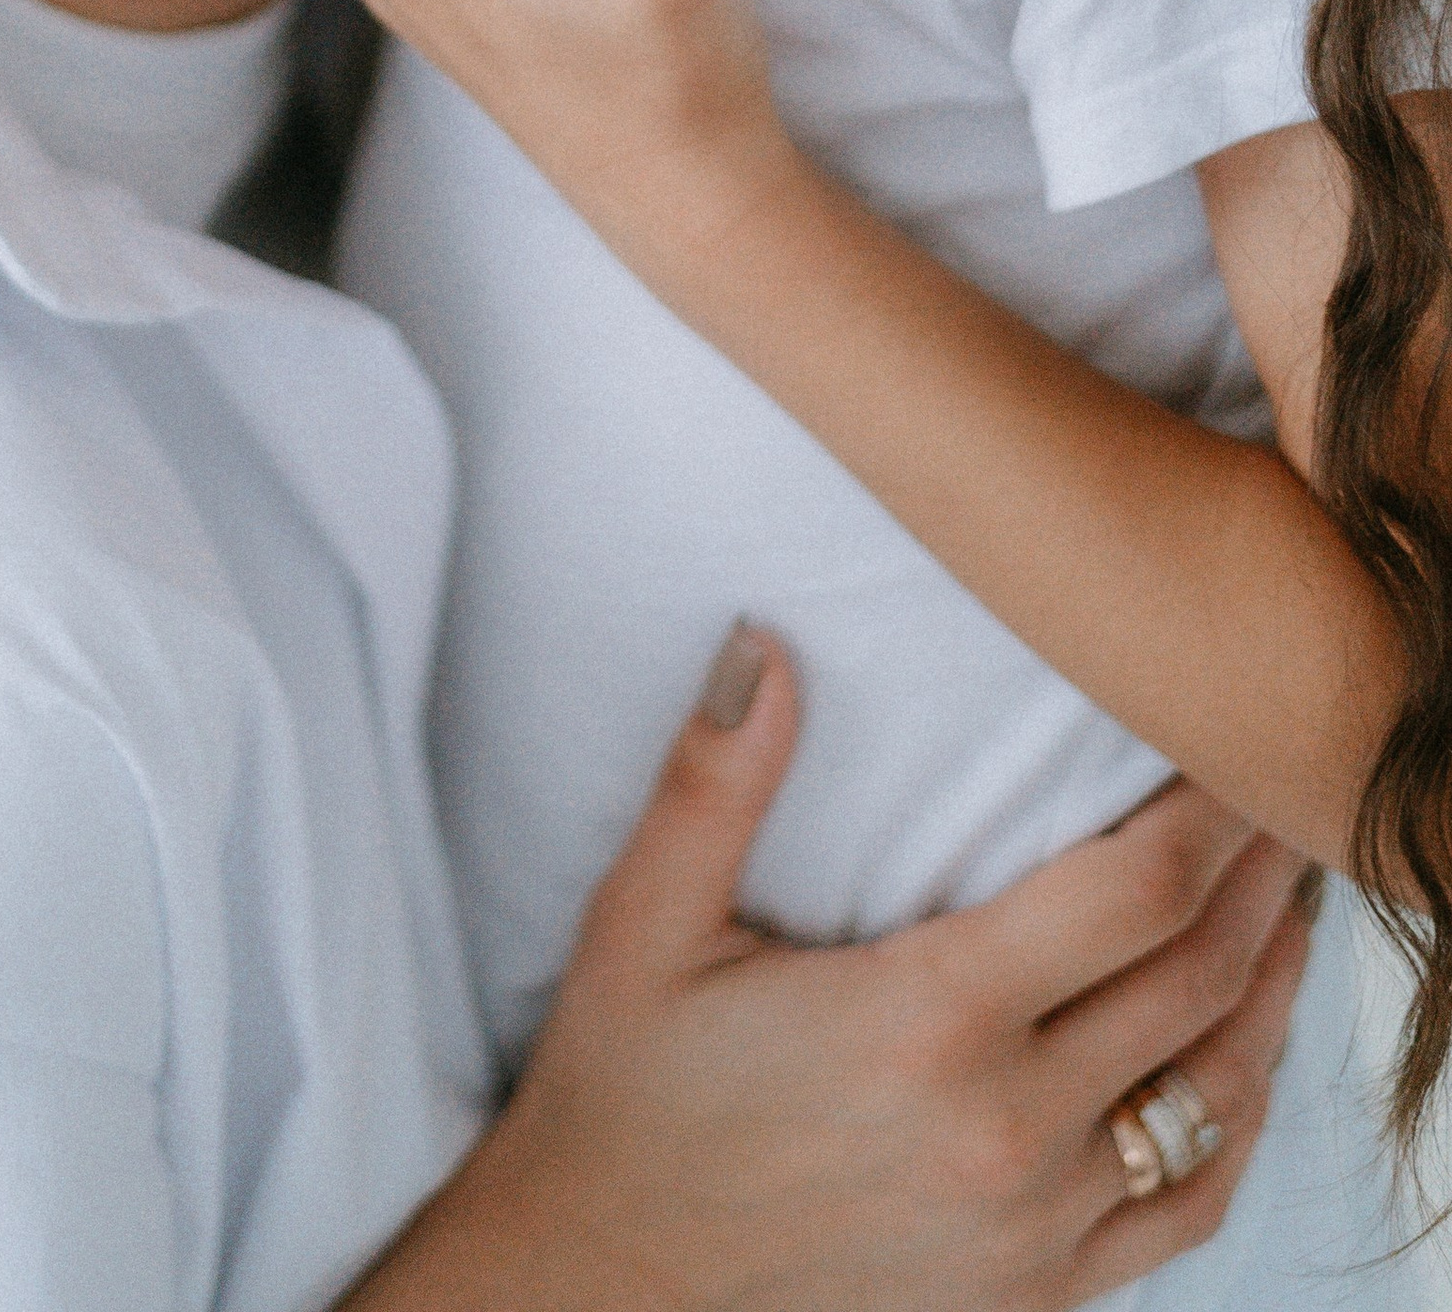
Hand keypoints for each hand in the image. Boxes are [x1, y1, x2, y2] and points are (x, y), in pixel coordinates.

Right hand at [347, 629, 1310, 1311]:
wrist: (603, 1288)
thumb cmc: (622, 1096)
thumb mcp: (639, 925)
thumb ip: (711, 781)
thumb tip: (759, 643)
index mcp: (925, 1021)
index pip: (1132, 894)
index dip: (1206, 812)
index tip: (1230, 745)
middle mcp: (1004, 1130)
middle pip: (1197, 978)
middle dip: (1257, 877)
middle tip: (1280, 791)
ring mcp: (1034, 1228)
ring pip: (1215, 1094)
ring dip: (1269, 991)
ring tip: (1286, 906)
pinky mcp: (1036, 1295)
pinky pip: (1186, 1208)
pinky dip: (1236, 1126)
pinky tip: (1238, 1062)